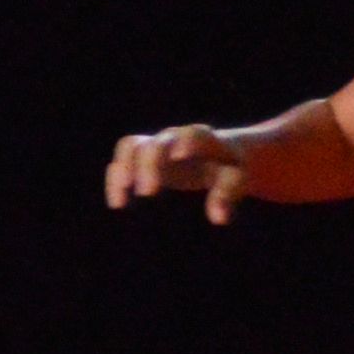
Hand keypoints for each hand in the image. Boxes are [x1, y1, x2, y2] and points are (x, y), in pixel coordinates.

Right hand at [106, 123, 253, 221]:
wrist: (218, 153)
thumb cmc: (229, 167)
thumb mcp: (237, 177)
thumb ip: (228, 193)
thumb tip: (217, 218)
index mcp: (204, 139)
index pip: (194, 135)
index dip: (187, 142)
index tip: (179, 156)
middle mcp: (175, 138)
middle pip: (155, 143)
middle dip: (149, 165)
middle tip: (148, 193)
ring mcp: (156, 145)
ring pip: (131, 146)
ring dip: (123, 168)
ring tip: (121, 199)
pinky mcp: (142, 157)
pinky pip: (122, 161)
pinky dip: (116, 179)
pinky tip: (118, 202)